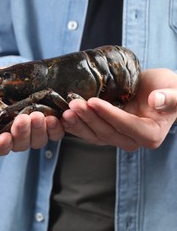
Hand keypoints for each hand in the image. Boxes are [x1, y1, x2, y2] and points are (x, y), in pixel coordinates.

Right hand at [0, 67, 64, 155]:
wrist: (5, 75)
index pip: (1, 148)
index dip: (3, 146)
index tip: (4, 139)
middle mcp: (17, 137)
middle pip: (22, 144)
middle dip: (23, 133)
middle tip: (23, 119)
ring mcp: (34, 130)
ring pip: (40, 138)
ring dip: (40, 128)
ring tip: (38, 115)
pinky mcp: (50, 121)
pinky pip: (58, 131)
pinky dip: (59, 126)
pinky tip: (58, 116)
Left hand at [61, 68, 176, 150]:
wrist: (157, 90)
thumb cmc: (168, 89)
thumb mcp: (175, 89)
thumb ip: (170, 97)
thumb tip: (157, 100)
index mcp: (150, 134)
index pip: (126, 125)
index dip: (109, 114)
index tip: (93, 101)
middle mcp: (133, 141)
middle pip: (107, 132)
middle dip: (89, 118)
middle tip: (74, 103)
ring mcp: (117, 139)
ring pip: (95, 135)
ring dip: (79, 124)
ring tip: (67, 110)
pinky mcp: (106, 133)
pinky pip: (88, 133)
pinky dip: (76, 127)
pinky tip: (63, 118)